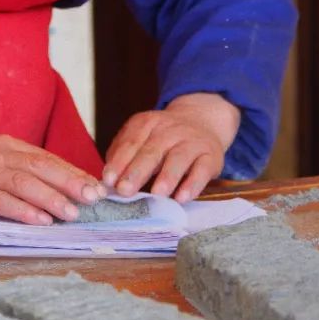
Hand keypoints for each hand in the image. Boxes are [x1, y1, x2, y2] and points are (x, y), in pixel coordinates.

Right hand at [0, 133, 105, 224]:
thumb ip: (19, 168)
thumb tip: (58, 188)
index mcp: (7, 146)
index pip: (47, 159)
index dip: (74, 173)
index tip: (97, 187)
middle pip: (41, 168)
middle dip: (71, 183)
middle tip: (93, 198)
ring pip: (24, 184)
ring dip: (51, 198)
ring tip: (72, 213)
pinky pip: (0, 202)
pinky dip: (23, 210)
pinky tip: (40, 220)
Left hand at [104, 93, 240, 202]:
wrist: (202, 121)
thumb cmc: (163, 140)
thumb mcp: (142, 138)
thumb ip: (124, 157)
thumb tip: (107, 184)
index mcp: (147, 123)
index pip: (131, 142)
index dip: (119, 162)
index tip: (108, 181)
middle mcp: (170, 129)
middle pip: (152, 151)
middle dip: (137, 171)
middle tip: (124, 190)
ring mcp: (192, 141)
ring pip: (178, 159)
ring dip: (167, 177)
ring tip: (157, 194)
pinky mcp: (211, 156)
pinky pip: (202, 170)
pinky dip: (192, 185)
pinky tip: (182, 198)